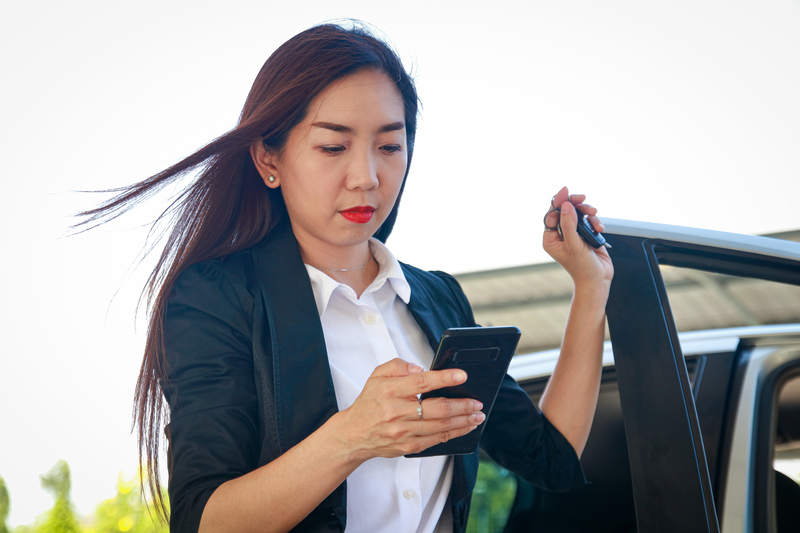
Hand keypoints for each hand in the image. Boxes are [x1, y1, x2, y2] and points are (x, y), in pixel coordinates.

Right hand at [335, 358, 485, 460]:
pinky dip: (454, 433)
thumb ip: (399, 366)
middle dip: (463, 405)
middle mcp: (398, 412)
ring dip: (464, 420)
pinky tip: (465, 427)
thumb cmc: (369, 403)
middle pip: (437, 408)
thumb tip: (421, 369)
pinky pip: (437, 440)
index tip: (462, 375)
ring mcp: (404, 431)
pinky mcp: (409, 446)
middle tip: (477, 402)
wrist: (353, 434)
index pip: (422, 382)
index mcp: (390, 391)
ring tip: (477, 415)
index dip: (444, 378)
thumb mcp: (377, 376)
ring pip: (441, 426)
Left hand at [543, 186, 613, 287]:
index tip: (566, 191)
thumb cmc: (582, 268)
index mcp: (551, 238)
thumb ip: (569, 224)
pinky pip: (589, 220)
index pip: (551, 214)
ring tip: (595, 216)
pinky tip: (599, 229)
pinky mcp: (586, 234)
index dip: (559, 201)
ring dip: (588, 212)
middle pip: (565, 210)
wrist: (598, 279)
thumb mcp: (574, 245)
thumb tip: (566, 206)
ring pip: (578, 213)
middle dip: (575, 204)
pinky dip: (595, 221)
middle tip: (583, 199)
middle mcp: (561, 235)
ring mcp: (574, 233)